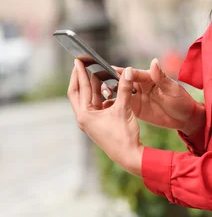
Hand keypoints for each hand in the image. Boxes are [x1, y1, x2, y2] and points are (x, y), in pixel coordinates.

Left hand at [68, 59, 142, 175]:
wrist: (129, 156)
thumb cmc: (123, 136)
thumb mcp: (124, 109)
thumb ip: (125, 88)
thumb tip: (128, 71)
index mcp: (85, 115)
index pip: (80, 89)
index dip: (79, 73)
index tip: (78, 60)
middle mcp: (85, 118)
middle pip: (79, 93)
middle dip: (81, 78)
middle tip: (82, 63)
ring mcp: (91, 121)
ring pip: (90, 98)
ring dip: (93, 85)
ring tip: (96, 71)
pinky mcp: (99, 123)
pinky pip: (97, 104)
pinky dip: (101, 94)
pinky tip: (108, 87)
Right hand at [101, 59, 204, 136]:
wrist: (185, 118)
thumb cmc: (182, 100)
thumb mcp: (172, 89)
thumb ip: (161, 77)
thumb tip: (154, 61)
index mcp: (149, 78)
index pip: (133, 74)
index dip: (122, 72)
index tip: (110, 70)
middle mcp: (141, 86)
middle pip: (123, 82)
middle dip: (111, 81)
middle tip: (99, 82)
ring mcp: (137, 97)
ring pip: (120, 93)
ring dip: (110, 93)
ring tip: (101, 95)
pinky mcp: (136, 108)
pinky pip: (122, 105)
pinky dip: (113, 105)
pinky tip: (104, 107)